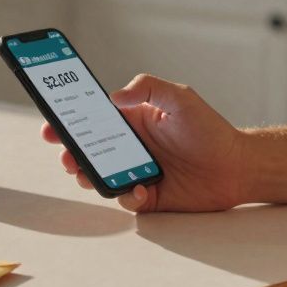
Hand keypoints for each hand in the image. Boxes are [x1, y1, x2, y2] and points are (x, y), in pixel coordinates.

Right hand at [41, 74, 245, 212]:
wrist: (236, 167)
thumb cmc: (208, 129)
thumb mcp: (179, 97)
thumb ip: (148, 88)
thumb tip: (113, 98)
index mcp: (132, 120)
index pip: (93, 118)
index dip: (69, 120)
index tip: (50, 123)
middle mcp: (130, 146)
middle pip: (88, 149)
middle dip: (70, 152)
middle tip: (65, 154)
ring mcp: (136, 171)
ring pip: (99, 175)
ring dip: (87, 175)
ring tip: (85, 172)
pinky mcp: (147, 196)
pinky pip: (125, 199)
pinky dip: (125, 195)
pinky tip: (138, 188)